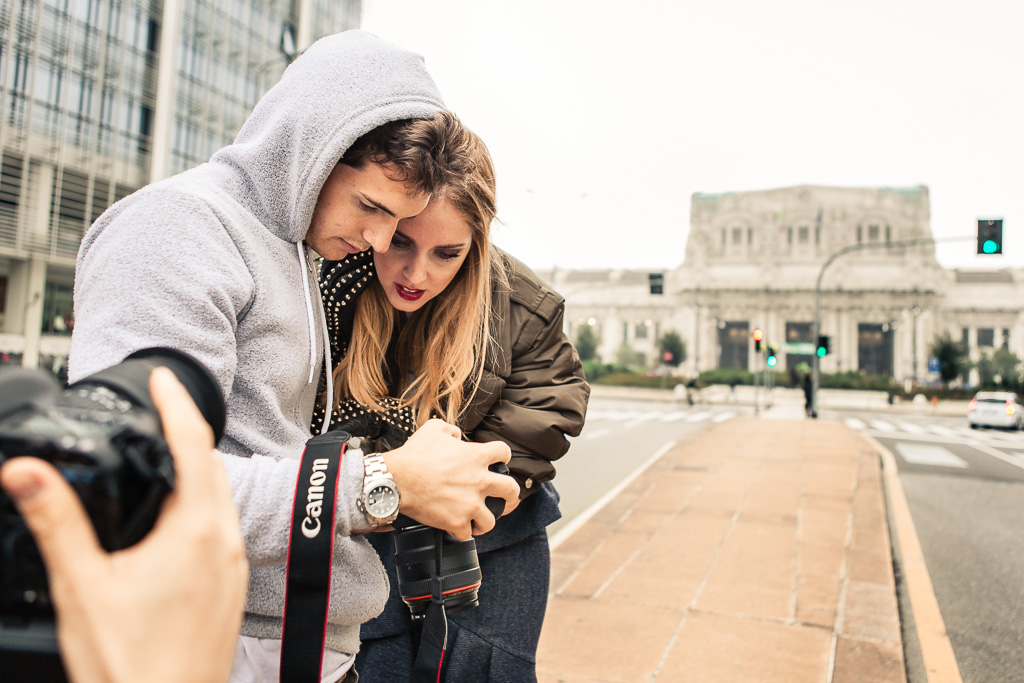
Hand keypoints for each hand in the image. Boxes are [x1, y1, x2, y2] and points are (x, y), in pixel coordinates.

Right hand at [0, 367, 247, 682]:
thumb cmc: (130, 667)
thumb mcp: (82, 587)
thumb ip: (57, 523)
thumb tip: (28, 473)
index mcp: (196, 532)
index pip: (192, 446)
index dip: (177, 405)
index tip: (163, 378)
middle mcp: (225, 544)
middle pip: (212, 467)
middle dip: (188, 431)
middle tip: (162, 405)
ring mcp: (233, 567)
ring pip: (220, 498)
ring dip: (197, 468)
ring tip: (167, 452)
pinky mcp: (230, 589)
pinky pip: (222, 528)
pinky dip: (201, 504)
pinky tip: (178, 517)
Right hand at [383, 419, 519, 540]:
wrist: (397, 480)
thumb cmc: (414, 455)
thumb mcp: (434, 429)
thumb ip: (451, 430)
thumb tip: (456, 435)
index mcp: (477, 456)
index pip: (504, 453)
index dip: (503, 456)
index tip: (499, 461)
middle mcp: (479, 481)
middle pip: (511, 490)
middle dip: (511, 494)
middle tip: (505, 497)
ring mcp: (470, 504)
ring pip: (492, 520)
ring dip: (486, 520)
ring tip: (479, 520)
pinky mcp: (457, 522)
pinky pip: (467, 534)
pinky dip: (462, 532)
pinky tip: (458, 528)